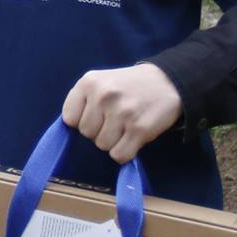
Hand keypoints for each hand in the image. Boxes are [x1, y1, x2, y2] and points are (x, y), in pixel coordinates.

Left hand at [62, 63, 182, 165]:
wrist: (167, 82)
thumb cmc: (128, 86)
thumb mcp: (101, 81)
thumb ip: (83, 101)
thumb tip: (69, 130)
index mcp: (89, 82)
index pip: (69, 118)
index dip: (83, 120)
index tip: (97, 114)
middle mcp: (103, 95)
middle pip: (86, 134)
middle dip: (99, 131)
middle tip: (116, 119)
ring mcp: (121, 112)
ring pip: (102, 146)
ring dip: (113, 142)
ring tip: (126, 125)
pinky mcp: (139, 129)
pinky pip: (119, 155)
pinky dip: (125, 152)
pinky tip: (133, 137)